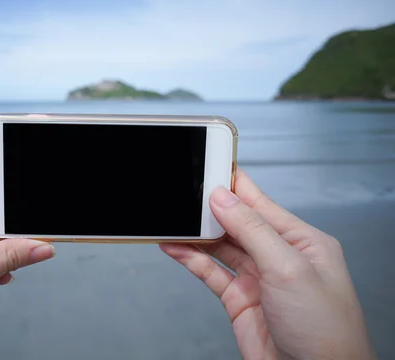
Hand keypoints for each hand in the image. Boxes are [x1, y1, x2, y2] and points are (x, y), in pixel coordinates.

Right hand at [160, 169, 375, 359]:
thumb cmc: (326, 331)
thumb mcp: (290, 268)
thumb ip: (253, 230)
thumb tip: (224, 198)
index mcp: (301, 240)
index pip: (260, 202)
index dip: (233, 184)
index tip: (208, 165)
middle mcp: (278, 256)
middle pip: (236, 222)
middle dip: (209, 208)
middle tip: (183, 193)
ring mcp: (257, 278)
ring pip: (219, 246)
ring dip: (195, 234)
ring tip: (172, 220)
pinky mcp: (239, 299)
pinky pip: (210, 272)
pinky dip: (190, 259)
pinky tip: (175, 247)